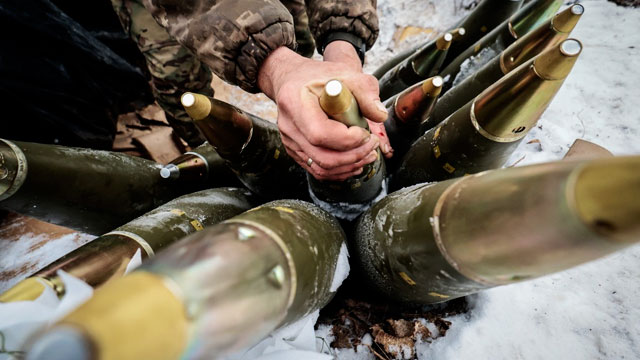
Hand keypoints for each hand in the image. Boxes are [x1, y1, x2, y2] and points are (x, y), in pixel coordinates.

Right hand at [258, 45, 388, 180]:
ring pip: (321, 168)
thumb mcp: (346, 74)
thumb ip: (365, 91)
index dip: (348, 139)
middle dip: (354, 156)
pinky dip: (340, 170)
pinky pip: (318, 170)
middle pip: (322, 157)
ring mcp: (290, 142)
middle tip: (372, 145)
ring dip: (349, 166)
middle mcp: (289, 126)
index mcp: (295, 103)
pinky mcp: (295, 151)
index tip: (366, 132)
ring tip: (368, 154)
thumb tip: (380, 115)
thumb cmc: (318, 76)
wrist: (293, 80)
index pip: (321, 133)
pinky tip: (355, 161)